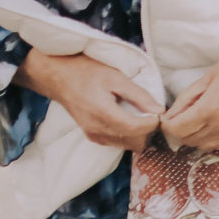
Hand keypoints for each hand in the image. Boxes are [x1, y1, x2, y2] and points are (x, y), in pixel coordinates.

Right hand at [16, 51, 163, 150]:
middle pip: (135, 142)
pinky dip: (128, 135)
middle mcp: (98, 130)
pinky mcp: (92, 137)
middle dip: (148, 130)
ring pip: (127, 145)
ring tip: (141, 115)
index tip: (159, 112)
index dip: (153, 123)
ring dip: (139, 134)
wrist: (59, 77)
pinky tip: (129, 119)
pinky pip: (117, 143)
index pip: (137, 129)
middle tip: (152, 113)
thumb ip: (139, 96)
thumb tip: (159, 110)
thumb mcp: (116, 78)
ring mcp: (94, 135)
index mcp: (104, 113)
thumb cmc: (86, 72)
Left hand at [162, 26, 218, 150]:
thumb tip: (172, 113)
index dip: (167, 125)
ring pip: (205, 146)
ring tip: (194, 119)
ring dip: (195, 136)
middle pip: (189, 141)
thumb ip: (189, 97)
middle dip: (179, 131)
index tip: (166, 117)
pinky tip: (212, 121)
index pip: (177, 130)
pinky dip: (211, 136)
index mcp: (211, 108)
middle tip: (179, 116)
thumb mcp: (210, 74)